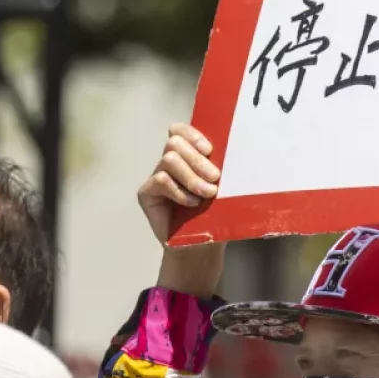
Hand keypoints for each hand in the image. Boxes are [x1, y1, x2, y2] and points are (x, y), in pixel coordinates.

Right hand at [137, 124, 219, 243]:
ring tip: (207, 194)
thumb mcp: (223, 189)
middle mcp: (169, 163)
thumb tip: (232, 152)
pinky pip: (161, 181)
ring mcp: (156, 177)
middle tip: (215, 178)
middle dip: (198, 160)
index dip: (192, 135)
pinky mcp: (146, 193)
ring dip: (191, 177)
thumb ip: (219, 170)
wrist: (200, 247)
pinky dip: (180, 191)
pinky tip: (192, 203)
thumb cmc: (214, 216)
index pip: (179, 131)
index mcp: (187, 156)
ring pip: (169, 160)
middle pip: (175, 143)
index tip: (210, 150)